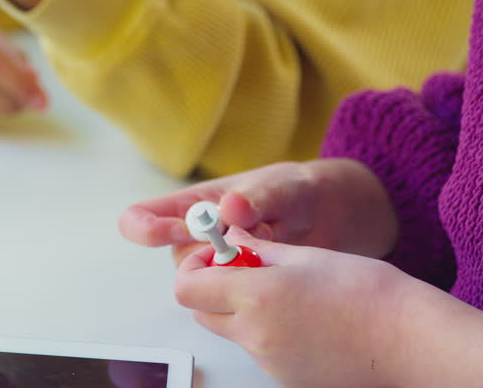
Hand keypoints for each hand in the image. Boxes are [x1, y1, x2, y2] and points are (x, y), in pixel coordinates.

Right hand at [119, 159, 398, 264]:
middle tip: (244, 245)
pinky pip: (232, 297)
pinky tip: (277, 273)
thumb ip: (259, 196)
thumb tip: (230, 206)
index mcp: (197, 203)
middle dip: (205, 258)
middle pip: (179, 258)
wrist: (338, 218)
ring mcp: (223, 263)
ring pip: (205, 281)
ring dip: (233, 274)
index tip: (169, 231)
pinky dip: (251, 289)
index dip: (148, 227)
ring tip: (271, 252)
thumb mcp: (285, 186)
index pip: (145, 216)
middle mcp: (202, 236)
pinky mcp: (244, 285)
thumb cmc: (302, 191)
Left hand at [177, 229, 413, 386]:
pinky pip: (261, 350)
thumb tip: (235, 242)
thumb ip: (260, 250)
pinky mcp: (286, 378)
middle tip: (248, 268)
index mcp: (255, 296)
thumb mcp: (306, 255)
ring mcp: (269, 363)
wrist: (408, 338)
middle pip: (203, 312)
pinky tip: (306, 317)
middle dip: (215, 287)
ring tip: (289, 292)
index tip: (219, 254)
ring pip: (233, 332)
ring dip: (243, 310)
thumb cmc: (367, 292)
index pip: (187, 287)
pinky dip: (269, 331)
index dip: (197, 266)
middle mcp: (254, 335)